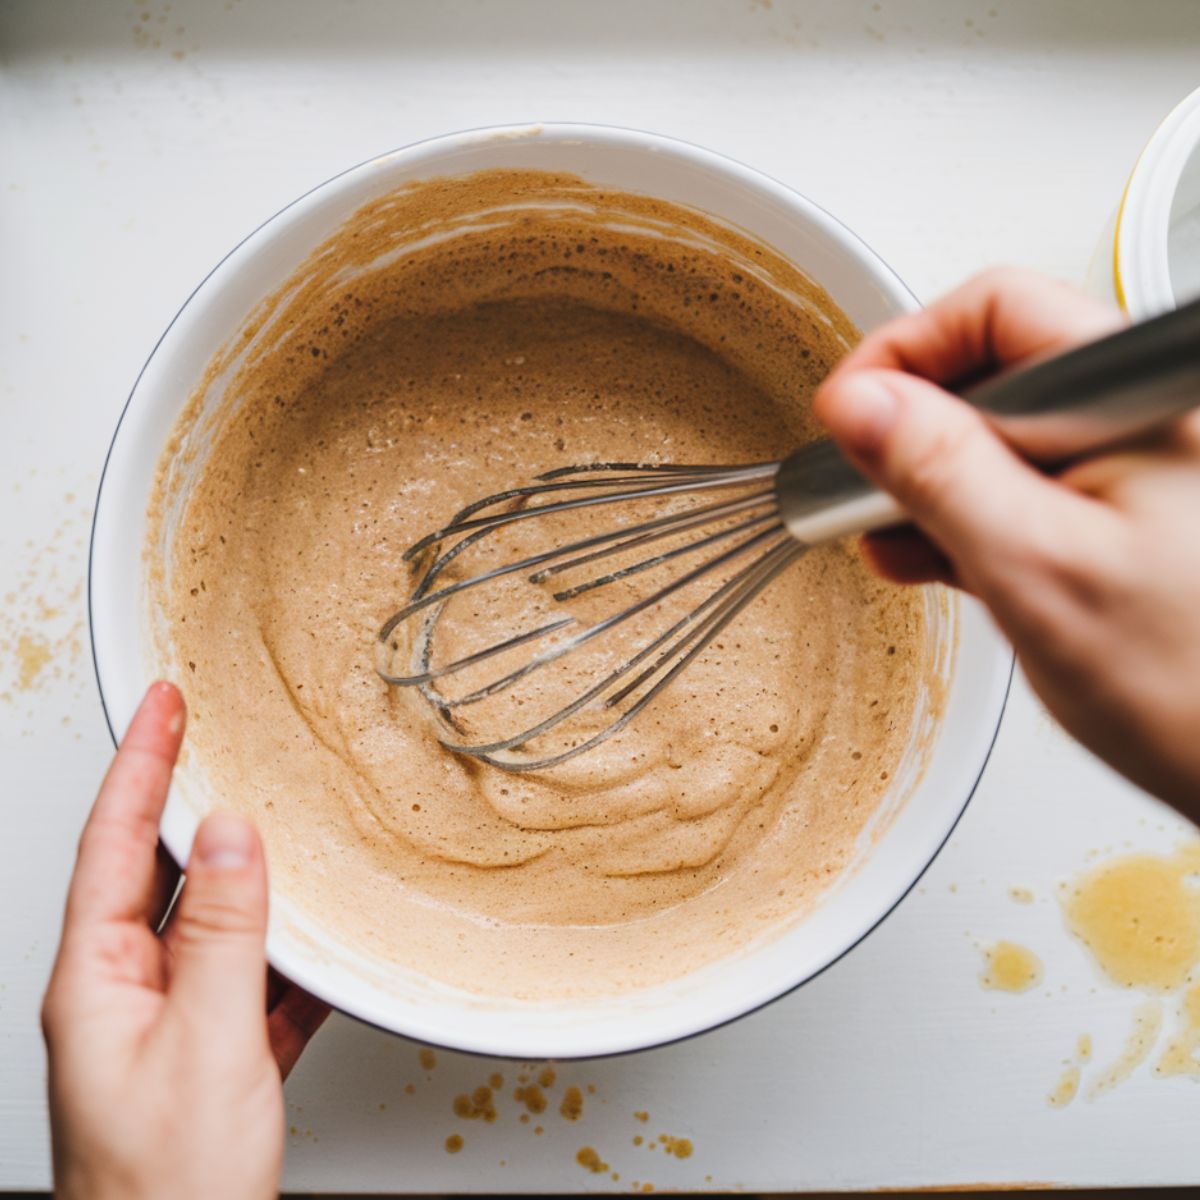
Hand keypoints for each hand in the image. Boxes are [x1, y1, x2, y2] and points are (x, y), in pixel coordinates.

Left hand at [42, 682, 329, 1199]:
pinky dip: (290, 950)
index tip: (163, 702)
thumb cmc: (168, 1189)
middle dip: (192, 801)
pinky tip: (321, 939)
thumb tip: (237, 836)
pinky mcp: (216, 1054)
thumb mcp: (206, 1045)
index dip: (141, 763)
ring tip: (282, 821)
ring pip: (217, 923)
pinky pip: (256, 978)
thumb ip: (225, 934)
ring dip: (254, 875)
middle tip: (218, 736)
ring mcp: (172, 1024)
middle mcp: (126, 994)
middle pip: (163, 873)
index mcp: (98, 982)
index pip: (118, 843)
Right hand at [814, 268, 1199, 815]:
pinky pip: (1023, 492)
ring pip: (1000, 439)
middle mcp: (1135, 420)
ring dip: (930, 483)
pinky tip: (930, 558)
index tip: (847, 415)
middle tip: (861, 485)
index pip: (997, 312)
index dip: (904, 355)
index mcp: (1132, 401)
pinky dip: (967, 519)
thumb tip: (860, 405)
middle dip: (909, 429)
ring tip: (890, 538)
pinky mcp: (1116, 520)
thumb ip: (941, 473)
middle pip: (993, 373)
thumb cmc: (1197, 686)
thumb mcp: (1035, 569)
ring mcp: (1128, 472)